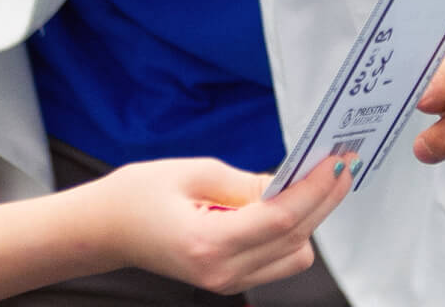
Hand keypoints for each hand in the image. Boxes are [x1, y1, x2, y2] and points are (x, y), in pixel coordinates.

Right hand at [80, 156, 350, 294]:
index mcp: (208, 242)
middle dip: (322, 199)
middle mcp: (222, 271)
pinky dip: (290, 232)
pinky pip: (277, 261)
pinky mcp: (229, 280)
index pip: (281, 219)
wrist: (106, 230)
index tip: (335, 162)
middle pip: (296, 239)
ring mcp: (226, 281)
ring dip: (309, 218)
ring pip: (294, 255)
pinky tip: (286, 203)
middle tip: (338, 164)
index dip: (315, 189)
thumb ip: (244, 182)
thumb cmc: (137, 197)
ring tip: (312, 181)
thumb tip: (286, 182)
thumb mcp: (190, 172)